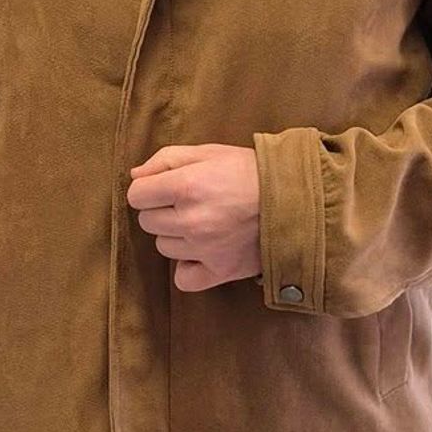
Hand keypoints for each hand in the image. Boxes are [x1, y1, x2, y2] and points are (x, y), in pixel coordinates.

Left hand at [127, 144, 261, 291]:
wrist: (296, 200)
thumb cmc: (251, 172)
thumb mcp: (209, 152)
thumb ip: (166, 159)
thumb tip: (135, 175)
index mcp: (186, 186)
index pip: (137, 195)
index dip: (149, 188)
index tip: (167, 187)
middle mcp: (191, 220)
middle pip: (147, 222)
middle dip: (163, 211)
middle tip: (191, 203)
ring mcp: (204, 249)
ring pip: (164, 247)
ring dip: (177, 236)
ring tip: (204, 223)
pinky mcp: (220, 271)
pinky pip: (184, 279)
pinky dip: (189, 268)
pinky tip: (202, 253)